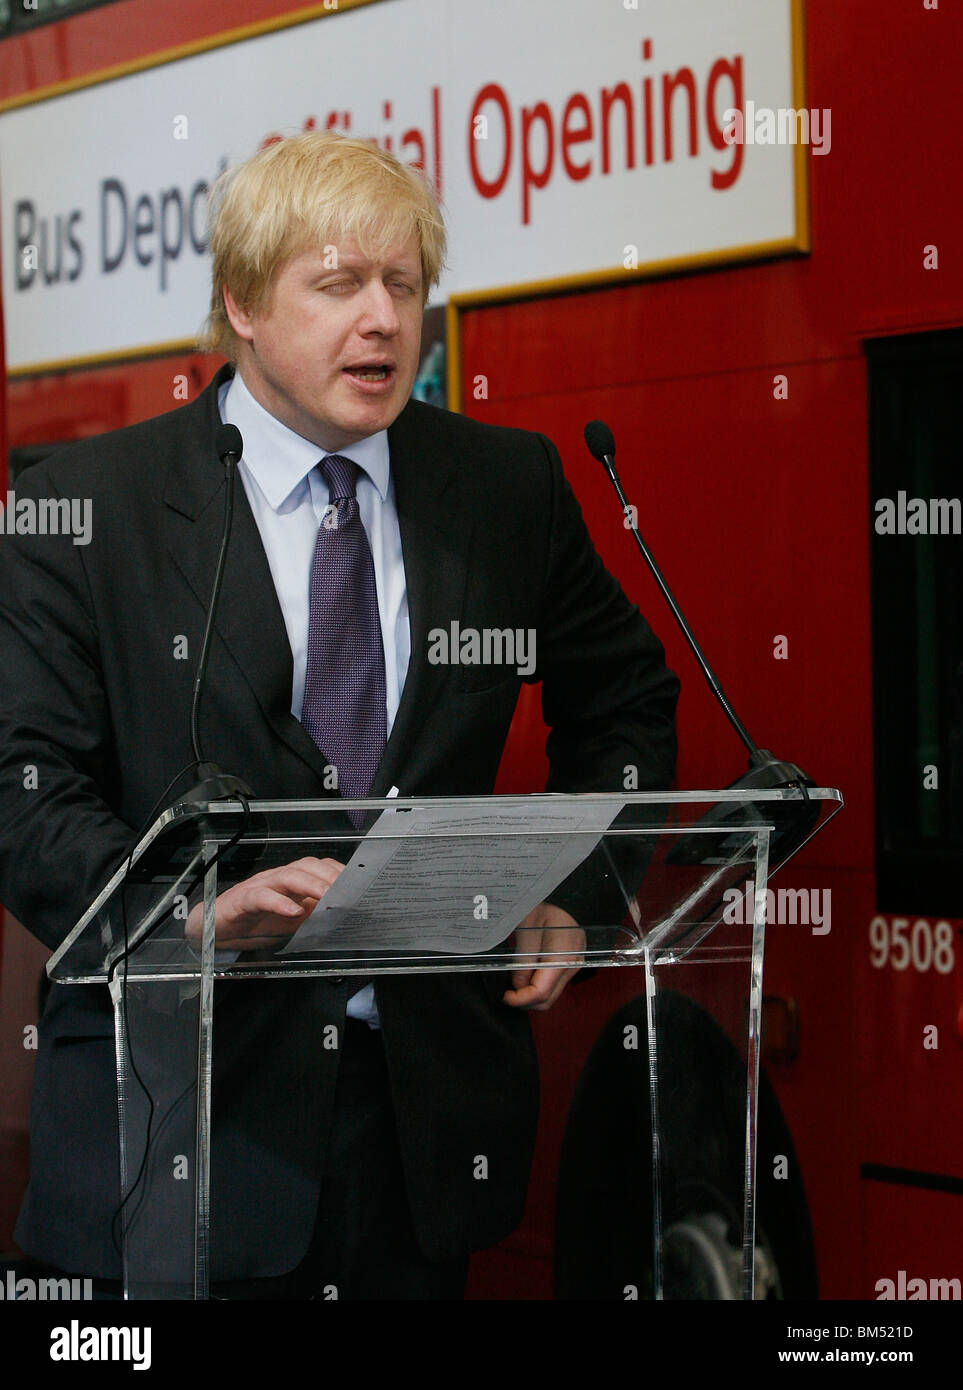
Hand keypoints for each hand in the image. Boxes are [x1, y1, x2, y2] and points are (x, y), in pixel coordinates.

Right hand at [184, 856, 344, 951]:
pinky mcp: (243, 900)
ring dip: (310, 884)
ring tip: (327, 896)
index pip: (319, 868)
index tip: (359, 884)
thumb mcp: (291, 923)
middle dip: (329, 876)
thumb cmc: (255, 922)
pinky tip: (292, 912)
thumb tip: (341, 917)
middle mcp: (278, 879)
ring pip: (286, 875)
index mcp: (292, 882)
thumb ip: (313, 917)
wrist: (217, 929)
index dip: (339, 873)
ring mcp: (260, 886)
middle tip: (348, 891)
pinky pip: (261, 896)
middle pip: (306, 866)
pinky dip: (278, 903)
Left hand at [501, 903, 584, 1010]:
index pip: (542, 992)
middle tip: (508, 992)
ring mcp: (573, 965)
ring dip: (530, 994)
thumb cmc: (545, 904)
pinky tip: (526, 974)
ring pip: (550, 994)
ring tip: (515, 981)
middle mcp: (573, 964)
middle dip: (525, 1000)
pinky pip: (552, 984)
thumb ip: (523, 958)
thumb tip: (518, 985)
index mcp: (564, 955)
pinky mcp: (569, 964)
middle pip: (547, 998)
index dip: (521, 999)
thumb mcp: (527, 927)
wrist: (564, 895)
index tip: (506, 996)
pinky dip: (537, 985)